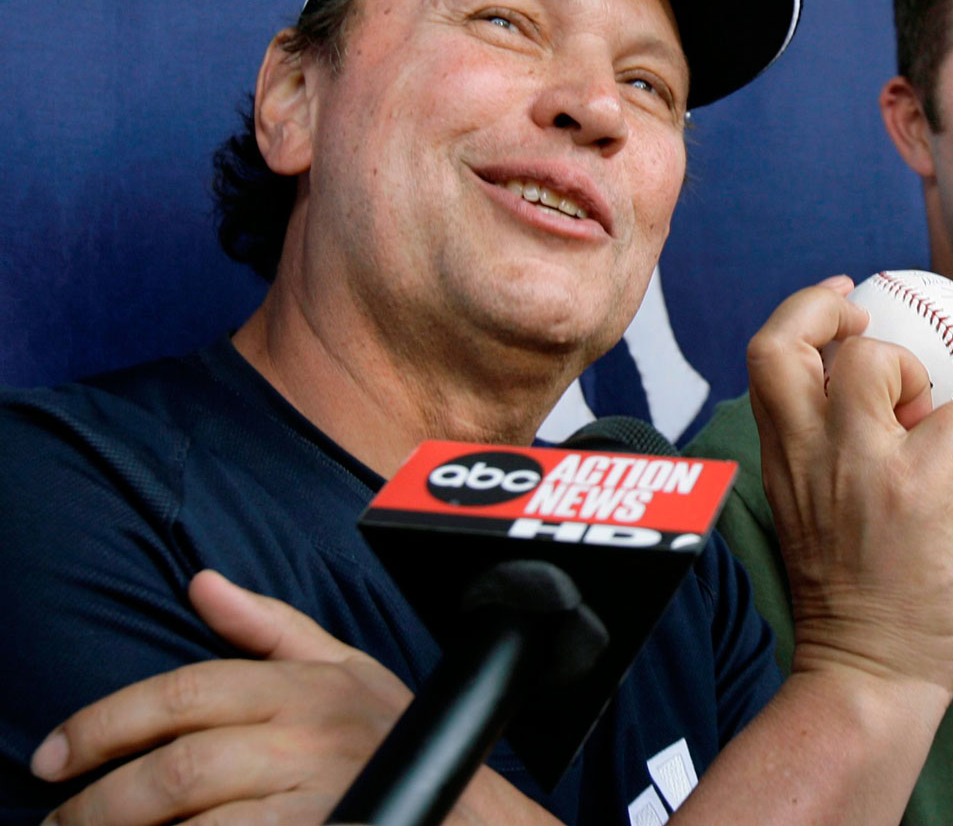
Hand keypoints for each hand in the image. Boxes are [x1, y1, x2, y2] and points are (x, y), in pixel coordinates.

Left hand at [30, 569, 411, 824]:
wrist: (471, 813)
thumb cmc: (396, 740)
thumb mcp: (344, 667)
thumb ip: (269, 626)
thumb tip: (201, 581)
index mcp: (303, 687)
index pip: (185, 694)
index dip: (106, 723)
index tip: (49, 756)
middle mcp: (308, 741)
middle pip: (180, 770)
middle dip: (100, 805)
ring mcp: (318, 803)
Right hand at [746, 276, 952, 701]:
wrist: (871, 671)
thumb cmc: (862, 593)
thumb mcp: (844, 509)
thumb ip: (896, 450)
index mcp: (785, 451)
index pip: (767, 351)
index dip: (806, 308)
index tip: (844, 300)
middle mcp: (810, 449)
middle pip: (798, 339)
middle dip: (838, 317)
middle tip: (875, 335)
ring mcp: (861, 466)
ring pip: (883, 364)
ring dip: (920, 382)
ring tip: (934, 426)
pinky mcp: (916, 490)